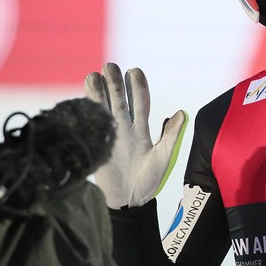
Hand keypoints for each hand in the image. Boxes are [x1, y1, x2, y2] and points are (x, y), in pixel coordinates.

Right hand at [84, 62, 187, 208]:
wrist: (130, 200)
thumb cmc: (149, 180)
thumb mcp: (163, 157)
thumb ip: (171, 135)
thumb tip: (182, 113)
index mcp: (141, 128)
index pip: (139, 101)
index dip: (137, 86)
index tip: (135, 71)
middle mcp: (125, 127)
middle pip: (119, 99)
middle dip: (115, 82)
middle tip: (110, 66)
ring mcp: (109, 134)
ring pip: (103, 108)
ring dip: (98, 92)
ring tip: (94, 75)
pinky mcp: (97, 145)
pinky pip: (92, 124)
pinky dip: (87, 111)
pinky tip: (82, 98)